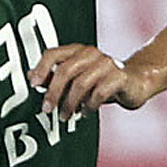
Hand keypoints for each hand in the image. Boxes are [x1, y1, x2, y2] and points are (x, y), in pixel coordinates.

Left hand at [30, 42, 146, 114]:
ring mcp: (107, 63)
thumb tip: (32, 77)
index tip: (33, 85)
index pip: (53, 53)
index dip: (41, 68)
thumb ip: (54, 77)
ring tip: (67, 116)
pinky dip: (89, 106)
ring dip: (70, 103)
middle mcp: (91, 53)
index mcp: (77, 50)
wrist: (135, 82)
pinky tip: (86, 112)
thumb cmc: (101, 81)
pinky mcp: (120, 76)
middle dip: (54, 93)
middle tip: (47, 109)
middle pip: (65, 70)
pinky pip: (99, 93)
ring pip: (81, 84)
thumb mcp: (76, 78)